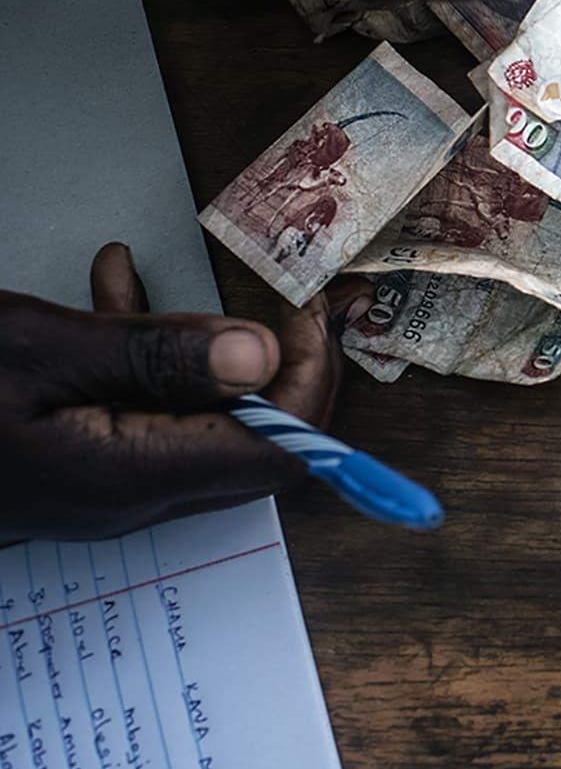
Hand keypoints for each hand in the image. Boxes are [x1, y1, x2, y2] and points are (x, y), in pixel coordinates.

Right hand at [0, 244, 359, 541]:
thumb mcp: (37, 350)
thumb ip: (155, 355)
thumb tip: (263, 356)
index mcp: (131, 477)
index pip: (282, 455)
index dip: (315, 385)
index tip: (312, 311)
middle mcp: (127, 495)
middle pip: (255, 442)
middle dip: (283, 363)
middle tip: (292, 294)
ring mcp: (100, 481)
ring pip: (197, 414)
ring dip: (208, 345)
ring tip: (202, 273)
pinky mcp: (72, 457)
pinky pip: (141, 406)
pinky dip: (144, 346)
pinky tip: (115, 280)